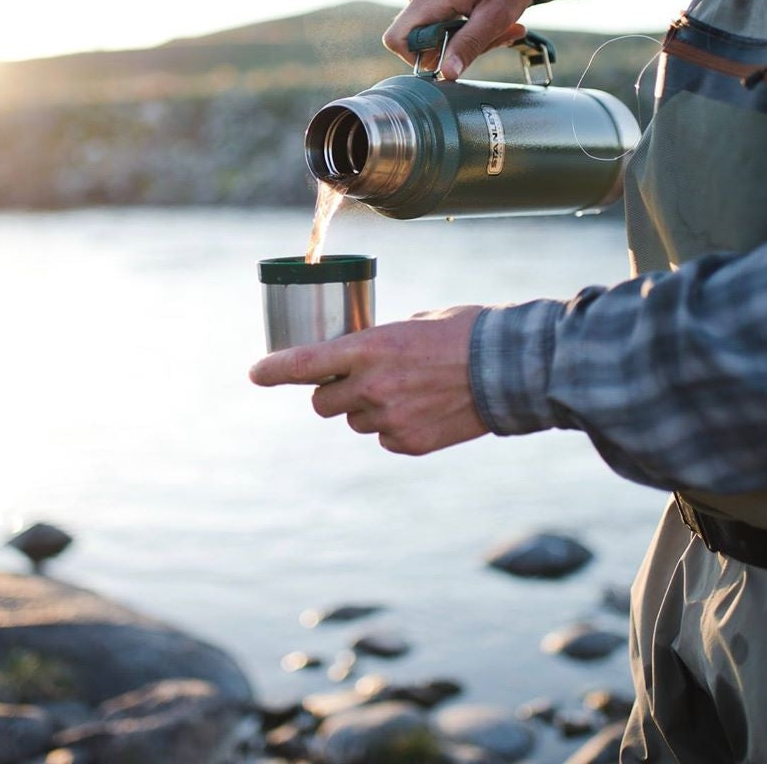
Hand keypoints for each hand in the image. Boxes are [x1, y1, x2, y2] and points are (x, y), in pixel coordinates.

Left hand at [248, 306, 488, 455]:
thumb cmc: (466, 333)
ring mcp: (390, 419)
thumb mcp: (415, 323)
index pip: (302, 364)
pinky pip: (384, 438)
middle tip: (356, 380)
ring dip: (366, 409)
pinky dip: (395, 427)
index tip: (255, 373)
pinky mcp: (410, 443)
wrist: (511, 369)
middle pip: (322, 402)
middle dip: (333, 392)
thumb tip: (367, 354)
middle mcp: (372, 387)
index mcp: (369, 349)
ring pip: (355, 422)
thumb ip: (381, 341)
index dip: (272, 370)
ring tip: (405, 392)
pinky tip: (422, 410)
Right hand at [382, 0, 544, 80]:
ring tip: (498, 28)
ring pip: (432, 36)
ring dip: (465, 41)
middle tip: (493, 40)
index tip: (450, 58)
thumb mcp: (496, 15)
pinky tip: (489, 21)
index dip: (418, 59)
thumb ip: (469, 45)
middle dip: (452, 51)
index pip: (396, 39)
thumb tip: (446, 73)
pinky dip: (465, 29)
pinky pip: (440, 24)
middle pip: (417, 42)